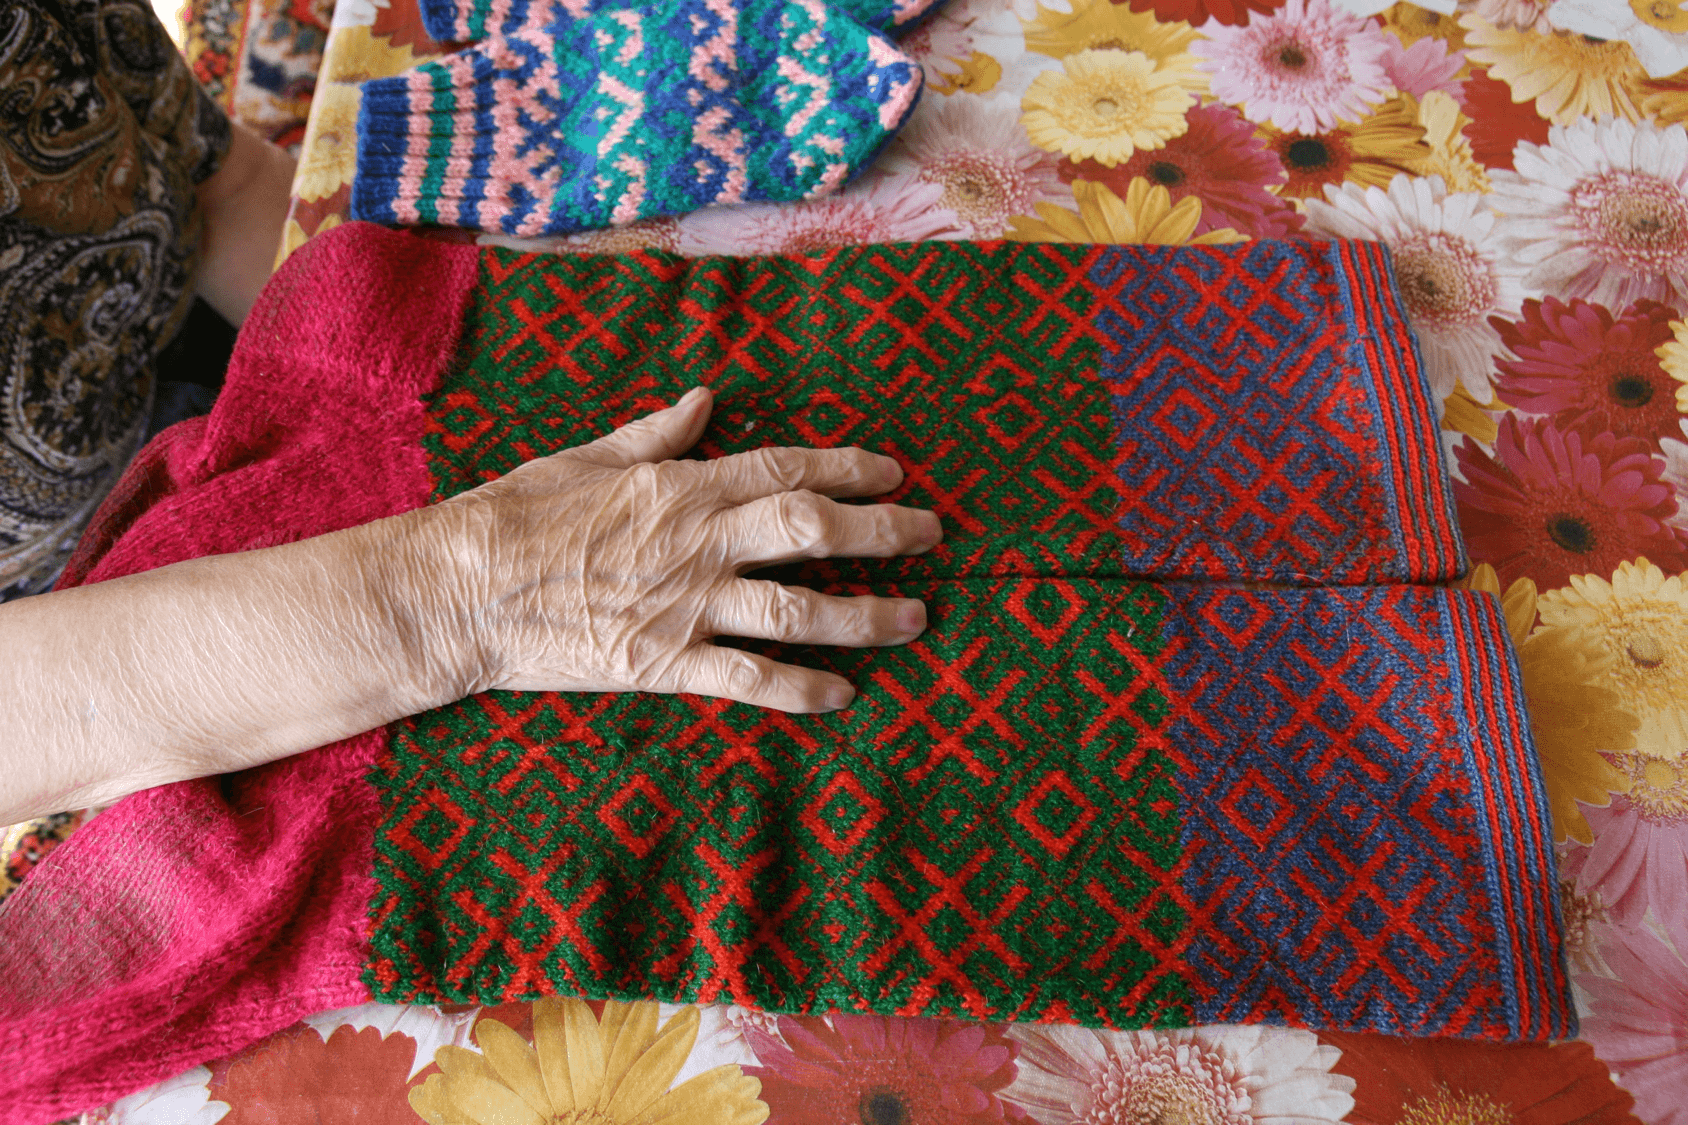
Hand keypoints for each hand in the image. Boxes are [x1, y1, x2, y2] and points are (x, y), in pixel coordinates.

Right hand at [425, 386, 941, 711]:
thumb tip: (704, 400)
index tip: (892, 473)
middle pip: (812, 531)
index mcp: (679, 485)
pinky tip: (843, 694)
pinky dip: (801, 688)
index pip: (785, 468)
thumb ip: (653, 434)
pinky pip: (749, 678)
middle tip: (929, 534)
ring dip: (865, 614)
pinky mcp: (663, 664)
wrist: (456, 592)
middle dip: (882, 531)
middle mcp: (697, 541)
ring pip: (799, 609)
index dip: (848, 468)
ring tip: (915, 617)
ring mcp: (685, 605)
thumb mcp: (582, 458)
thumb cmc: (513, 516)